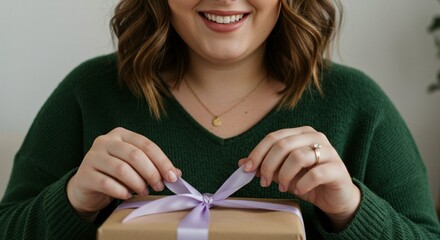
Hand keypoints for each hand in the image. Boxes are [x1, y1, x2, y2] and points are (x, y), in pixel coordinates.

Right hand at [67, 127, 180, 221]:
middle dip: (151, 172)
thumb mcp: (135, 166)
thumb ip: (154, 166)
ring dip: (138, 183)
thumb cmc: (115, 174)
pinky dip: (121, 191)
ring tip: (144, 191)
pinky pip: (107, 183)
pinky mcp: (84, 174)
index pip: (146, 144)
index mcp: (121, 134)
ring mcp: (93, 156)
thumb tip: (176, 173)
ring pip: (122, 169)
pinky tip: (127, 195)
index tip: (172, 176)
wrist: (86, 187)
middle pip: (135, 155)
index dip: (162, 161)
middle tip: (159, 186)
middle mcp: (105, 141)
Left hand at [239, 126, 359, 229]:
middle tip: (264, 182)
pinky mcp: (337, 168)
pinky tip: (298, 189)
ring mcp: (329, 151)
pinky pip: (315, 174)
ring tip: (283, 187)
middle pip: (283, 145)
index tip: (247, 168)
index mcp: (301, 134)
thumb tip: (242, 163)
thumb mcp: (283, 173)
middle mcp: (315, 137)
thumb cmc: (308, 182)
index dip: (258, 152)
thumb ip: (266, 166)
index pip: (274, 137)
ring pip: (298, 156)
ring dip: (285, 175)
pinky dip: (302, 184)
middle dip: (269, 165)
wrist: (336, 198)